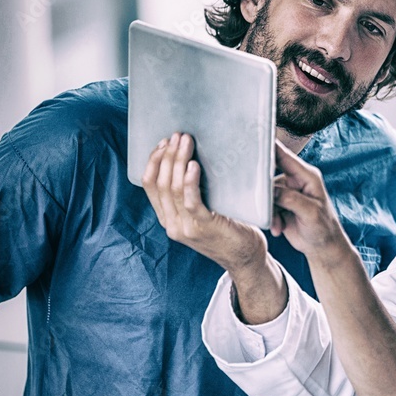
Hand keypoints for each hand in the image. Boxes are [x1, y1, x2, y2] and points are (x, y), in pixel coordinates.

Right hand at [142, 133, 266, 272]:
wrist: (246, 259)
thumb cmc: (230, 229)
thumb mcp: (204, 212)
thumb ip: (193, 194)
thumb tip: (193, 158)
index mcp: (168, 218)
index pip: (149, 185)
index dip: (153, 161)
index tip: (164, 142)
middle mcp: (172, 224)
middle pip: (160, 183)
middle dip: (167, 155)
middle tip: (178, 135)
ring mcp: (186, 228)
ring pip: (173, 188)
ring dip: (178, 161)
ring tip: (186, 142)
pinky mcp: (204, 227)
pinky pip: (191, 201)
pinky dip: (190, 181)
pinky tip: (194, 165)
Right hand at [270, 140, 350, 261]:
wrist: (322, 247)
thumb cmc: (324, 228)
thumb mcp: (310, 212)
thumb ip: (291, 199)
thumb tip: (272, 190)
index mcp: (307, 176)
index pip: (285, 157)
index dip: (269, 147)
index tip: (253, 141)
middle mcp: (296, 181)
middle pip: (270, 175)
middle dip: (264, 190)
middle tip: (261, 201)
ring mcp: (287, 193)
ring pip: (266, 194)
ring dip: (269, 211)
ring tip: (278, 225)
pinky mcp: (280, 205)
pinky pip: (266, 206)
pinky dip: (270, 218)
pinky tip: (278, 228)